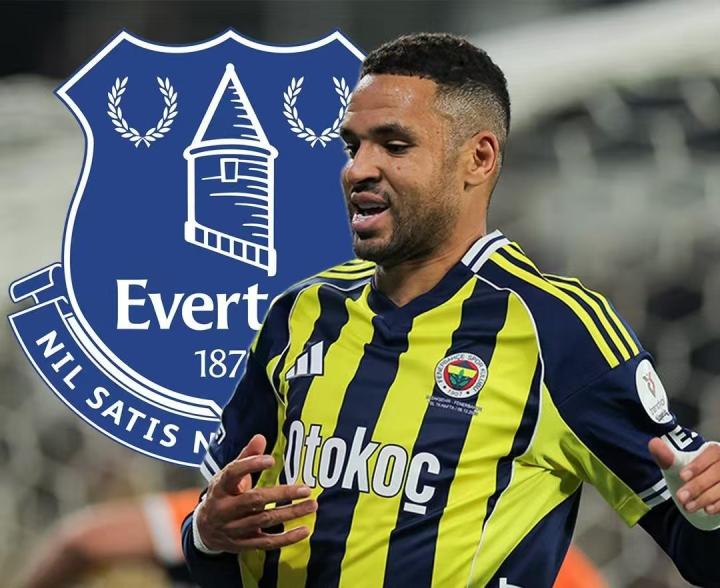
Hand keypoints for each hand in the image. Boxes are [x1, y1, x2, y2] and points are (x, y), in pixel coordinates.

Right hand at [195, 434, 316, 551]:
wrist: (204, 529)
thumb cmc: (223, 494)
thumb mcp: (228, 474)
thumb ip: (246, 456)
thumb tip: (261, 437)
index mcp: (220, 488)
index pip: (233, 474)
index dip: (250, 465)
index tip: (271, 460)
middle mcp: (225, 509)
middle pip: (254, 500)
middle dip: (282, 495)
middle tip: (306, 489)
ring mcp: (234, 528)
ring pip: (265, 520)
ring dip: (290, 513)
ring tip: (312, 505)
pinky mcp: (244, 544)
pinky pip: (267, 542)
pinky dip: (287, 538)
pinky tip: (305, 530)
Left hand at [649, 438, 719, 513]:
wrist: (703, 493)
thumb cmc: (692, 475)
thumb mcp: (678, 466)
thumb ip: (667, 456)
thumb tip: (653, 443)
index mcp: (716, 451)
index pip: (712, 453)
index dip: (697, 465)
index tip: (682, 476)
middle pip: (717, 472)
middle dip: (698, 486)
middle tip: (681, 497)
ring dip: (706, 498)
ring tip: (689, 506)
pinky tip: (708, 510)